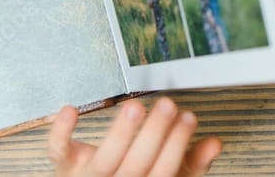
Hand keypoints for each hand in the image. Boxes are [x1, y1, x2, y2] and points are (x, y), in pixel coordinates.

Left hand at [48, 99, 220, 176]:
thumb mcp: (171, 176)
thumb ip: (193, 163)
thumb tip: (215, 143)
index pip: (163, 172)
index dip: (176, 146)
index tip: (189, 117)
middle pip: (135, 166)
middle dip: (153, 134)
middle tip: (167, 105)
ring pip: (104, 159)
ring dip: (120, 132)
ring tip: (136, 106)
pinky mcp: (65, 165)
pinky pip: (59, 150)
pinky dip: (61, 131)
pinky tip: (70, 109)